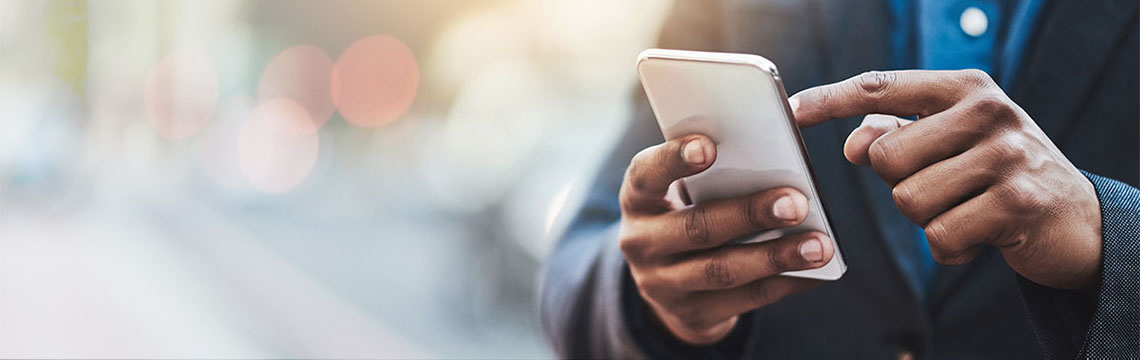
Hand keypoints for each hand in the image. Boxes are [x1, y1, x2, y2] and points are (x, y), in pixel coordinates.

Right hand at [618, 134, 834, 344]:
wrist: (668, 283)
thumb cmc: (688, 212)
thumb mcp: (683, 192)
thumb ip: (714, 174)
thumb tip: (777, 159)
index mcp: (637, 199)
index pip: (646, 175)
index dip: (673, 160)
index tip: (709, 146)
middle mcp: (641, 243)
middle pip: (696, 228)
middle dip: (749, 215)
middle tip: (796, 202)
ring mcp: (662, 285)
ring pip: (722, 271)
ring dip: (774, 257)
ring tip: (819, 246)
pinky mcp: (692, 315)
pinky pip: (745, 299)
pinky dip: (785, 284)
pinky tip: (816, 272)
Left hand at [789, 70, 1102, 289]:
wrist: (1078, 218)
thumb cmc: (997, 172)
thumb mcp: (953, 140)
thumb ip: (898, 133)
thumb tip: (853, 143)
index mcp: (964, 88)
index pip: (880, 87)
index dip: (829, 100)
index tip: (791, 111)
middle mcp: (988, 112)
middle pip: (886, 156)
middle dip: (900, 184)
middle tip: (942, 188)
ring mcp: (1006, 155)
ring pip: (909, 200)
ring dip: (926, 219)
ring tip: (964, 209)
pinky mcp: (1018, 203)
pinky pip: (941, 237)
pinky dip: (950, 248)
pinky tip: (979, 236)